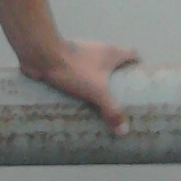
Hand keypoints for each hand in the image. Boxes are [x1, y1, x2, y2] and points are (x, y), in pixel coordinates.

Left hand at [20, 39, 139, 134]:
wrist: (41, 54)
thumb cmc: (74, 68)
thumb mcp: (97, 92)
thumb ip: (111, 110)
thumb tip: (124, 131)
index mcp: (111, 52)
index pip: (132, 54)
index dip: (137, 65)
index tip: (138, 80)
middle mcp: (97, 49)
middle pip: (113, 62)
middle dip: (116, 78)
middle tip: (119, 97)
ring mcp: (80, 53)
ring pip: (94, 67)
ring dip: (96, 80)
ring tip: (98, 101)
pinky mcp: (64, 60)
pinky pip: (76, 72)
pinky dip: (78, 82)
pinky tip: (76, 98)